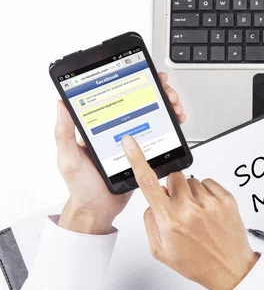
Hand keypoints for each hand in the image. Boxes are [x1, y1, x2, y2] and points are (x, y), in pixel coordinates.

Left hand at [56, 73, 185, 234]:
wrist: (99, 211)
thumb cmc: (81, 187)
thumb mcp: (68, 159)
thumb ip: (64, 133)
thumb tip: (60, 104)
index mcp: (99, 127)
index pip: (118, 97)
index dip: (134, 83)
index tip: (147, 78)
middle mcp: (117, 129)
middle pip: (141, 102)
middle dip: (158, 92)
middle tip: (167, 94)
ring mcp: (132, 140)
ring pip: (154, 115)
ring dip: (167, 106)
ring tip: (175, 107)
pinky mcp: (143, 153)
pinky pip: (160, 135)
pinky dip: (170, 125)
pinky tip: (176, 122)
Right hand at [122, 135, 257, 289]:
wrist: (229, 269)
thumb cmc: (197, 262)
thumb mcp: (161, 251)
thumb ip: (151, 222)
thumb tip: (152, 202)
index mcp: (170, 221)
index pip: (148, 182)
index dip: (137, 159)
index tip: (131, 143)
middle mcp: (189, 209)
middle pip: (173, 178)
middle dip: (172, 188)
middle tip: (179, 207)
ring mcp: (209, 203)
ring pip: (192, 180)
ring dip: (191, 192)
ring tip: (197, 214)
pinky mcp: (226, 200)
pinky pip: (209, 182)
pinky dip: (206, 193)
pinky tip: (208, 211)